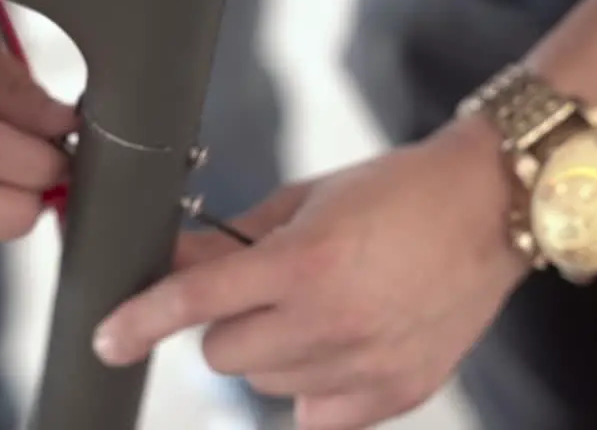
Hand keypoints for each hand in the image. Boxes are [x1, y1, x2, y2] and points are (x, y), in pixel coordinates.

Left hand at [93, 118, 530, 429]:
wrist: (489, 206)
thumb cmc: (394, 190)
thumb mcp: (303, 199)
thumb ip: (233, 238)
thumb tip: (173, 258)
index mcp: (302, 262)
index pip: (195, 301)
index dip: (139, 321)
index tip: (107, 340)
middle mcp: (330, 321)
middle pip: (222, 353)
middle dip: (226, 322)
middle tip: (263, 290)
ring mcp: (365, 365)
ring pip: (265, 384)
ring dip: (269, 354)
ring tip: (315, 309)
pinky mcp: (397, 393)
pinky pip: (315, 417)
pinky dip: (311, 388)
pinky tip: (337, 348)